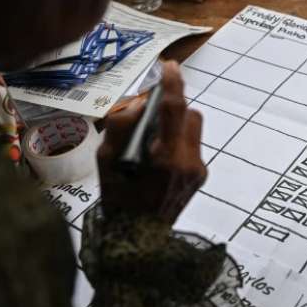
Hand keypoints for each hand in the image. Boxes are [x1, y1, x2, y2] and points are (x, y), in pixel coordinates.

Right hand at [97, 61, 206, 223]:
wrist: (137, 240)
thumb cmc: (117, 198)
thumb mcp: (106, 160)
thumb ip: (121, 126)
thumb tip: (138, 104)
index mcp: (164, 157)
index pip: (173, 109)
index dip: (172, 84)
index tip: (170, 66)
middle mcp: (188, 161)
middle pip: (189, 114)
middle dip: (171, 110)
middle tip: (148, 117)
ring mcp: (198, 170)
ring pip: (193, 129)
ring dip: (175, 127)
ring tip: (153, 144)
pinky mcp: (201, 176)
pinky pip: (192, 147)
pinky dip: (177, 145)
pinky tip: (159, 163)